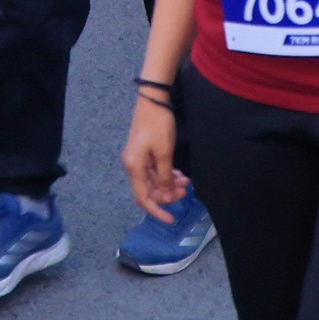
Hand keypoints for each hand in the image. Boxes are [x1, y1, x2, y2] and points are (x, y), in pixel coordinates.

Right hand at [121, 93, 185, 220]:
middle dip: (167, 194)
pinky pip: (155, 172)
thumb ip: (165, 177)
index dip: (157, 211)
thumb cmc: (158, 126)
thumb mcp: (164, 153)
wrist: (153, 100)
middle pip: (149, 191)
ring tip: (186, 181)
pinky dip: (167, 175)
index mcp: (134, 167)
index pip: (143, 198)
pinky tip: (179, 174)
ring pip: (154, 181)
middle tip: (186, 190)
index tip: (172, 219)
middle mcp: (133, 166)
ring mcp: (138, 159)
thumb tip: (165, 196)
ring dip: (169, 184)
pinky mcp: (144, 153)